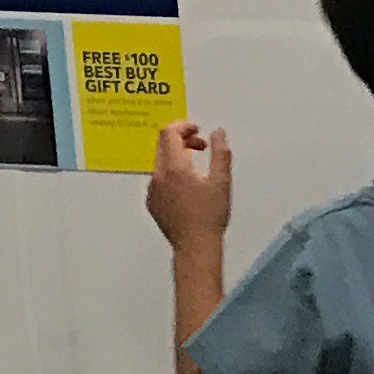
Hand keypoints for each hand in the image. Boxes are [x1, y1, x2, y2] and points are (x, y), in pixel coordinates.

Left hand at [147, 120, 232, 250]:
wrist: (195, 247)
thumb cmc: (209, 218)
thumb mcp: (222, 182)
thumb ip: (221, 153)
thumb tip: (218, 133)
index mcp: (174, 168)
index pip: (169, 133)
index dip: (183, 126)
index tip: (196, 129)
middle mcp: (158, 176)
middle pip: (163, 144)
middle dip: (181, 139)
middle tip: (200, 146)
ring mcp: (152, 189)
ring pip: (160, 161)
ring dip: (176, 157)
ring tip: (196, 169)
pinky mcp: (151, 202)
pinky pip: (158, 179)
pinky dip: (170, 174)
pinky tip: (186, 187)